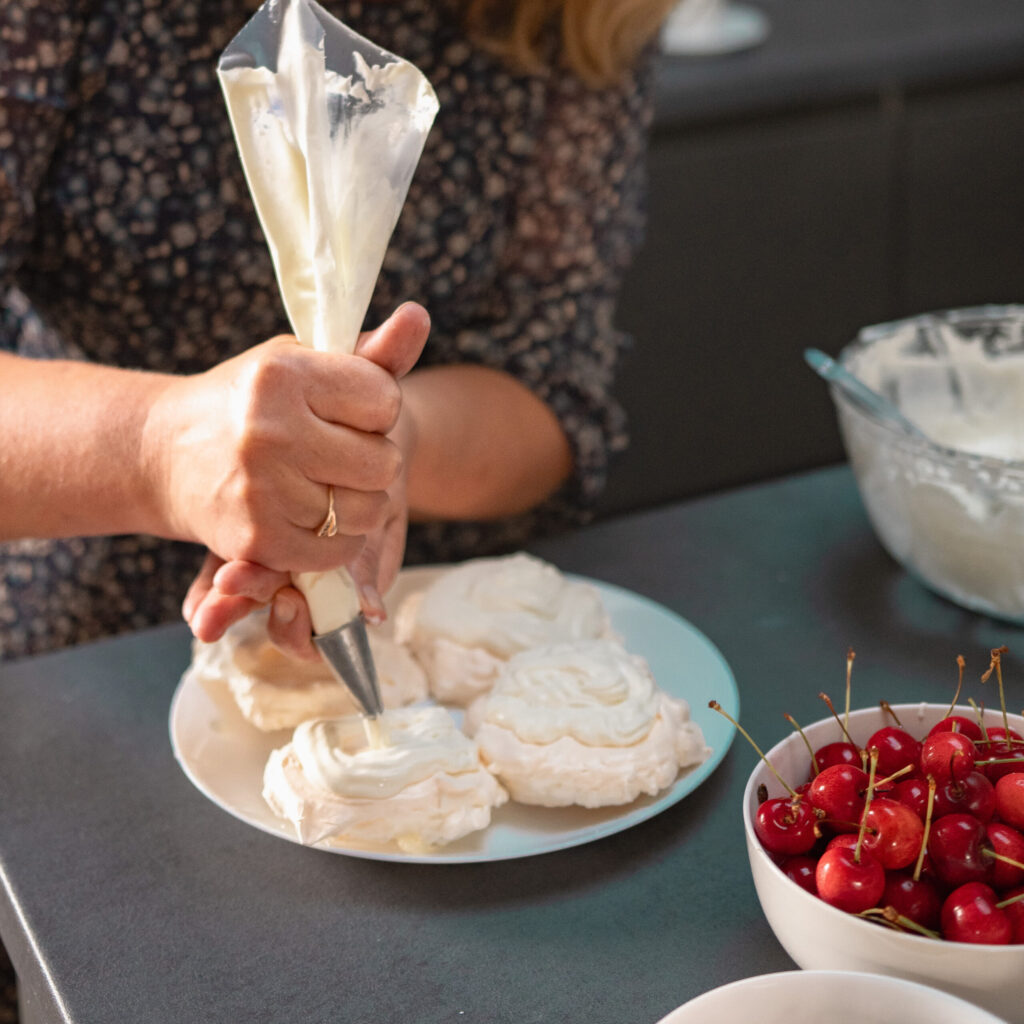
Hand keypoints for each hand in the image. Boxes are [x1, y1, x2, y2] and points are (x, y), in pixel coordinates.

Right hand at [181, 303, 427, 657]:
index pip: (385, 401)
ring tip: (325, 487)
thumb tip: (419, 316)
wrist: (160, 453)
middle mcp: (270, 430)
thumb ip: (370, 351)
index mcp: (284, 375)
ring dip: (358, 505)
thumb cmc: (247, 401)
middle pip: (383, 463)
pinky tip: (313, 518)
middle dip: (371, 462)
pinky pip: (338, 552)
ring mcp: (261, 489)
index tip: (343, 413)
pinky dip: (336, 542)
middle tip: (337, 456)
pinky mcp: (257, 539)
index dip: (374, 411)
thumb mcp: (300, 361)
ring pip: (367, 512)